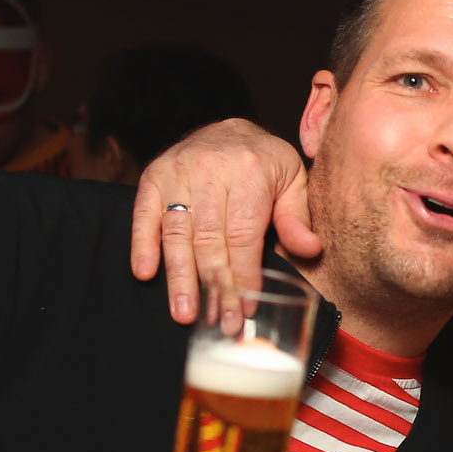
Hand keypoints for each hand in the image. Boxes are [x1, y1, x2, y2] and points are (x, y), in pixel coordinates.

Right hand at [130, 119, 317, 323]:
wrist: (229, 128)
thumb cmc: (264, 163)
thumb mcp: (292, 181)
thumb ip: (297, 217)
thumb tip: (310, 250)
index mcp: (250, 170)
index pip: (244, 234)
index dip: (244, 274)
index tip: (247, 308)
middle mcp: (210, 169)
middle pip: (210, 240)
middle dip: (216, 287)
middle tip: (220, 323)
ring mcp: (177, 172)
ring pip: (177, 233)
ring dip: (180, 278)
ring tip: (185, 314)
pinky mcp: (153, 176)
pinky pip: (144, 214)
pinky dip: (142, 244)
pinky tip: (145, 273)